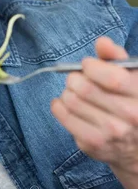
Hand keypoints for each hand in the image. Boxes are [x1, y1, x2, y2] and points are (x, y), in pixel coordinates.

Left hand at [51, 37, 137, 188]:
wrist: (135, 146)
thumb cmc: (131, 103)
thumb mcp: (132, 78)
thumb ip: (117, 58)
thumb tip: (101, 42)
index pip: (112, 78)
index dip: (93, 66)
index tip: (87, 65)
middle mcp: (128, 116)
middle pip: (86, 89)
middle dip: (75, 78)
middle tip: (76, 78)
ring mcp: (110, 133)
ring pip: (72, 102)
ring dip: (67, 91)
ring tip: (73, 92)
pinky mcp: (92, 144)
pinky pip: (64, 117)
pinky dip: (58, 106)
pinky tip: (64, 103)